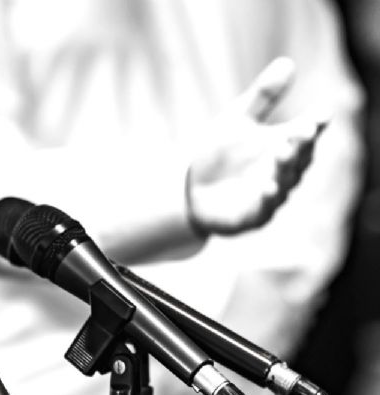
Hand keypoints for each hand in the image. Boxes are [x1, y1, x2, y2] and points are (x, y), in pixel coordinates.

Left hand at [186, 57, 324, 235]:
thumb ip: (263, 96)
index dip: (315, 125)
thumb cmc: (219, 154)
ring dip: (284, 168)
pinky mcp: (252, 218)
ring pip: (285, 183)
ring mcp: (270, 197)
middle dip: (300, 144)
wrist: (188, 191)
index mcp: (284, 146)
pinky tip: (268, 187)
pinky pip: (264, 210)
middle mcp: (283, 173)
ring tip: (281, 150)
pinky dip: (268, 199)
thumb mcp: (236, 120)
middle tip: (301, 129)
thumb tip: (288, 61)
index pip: (306, 134)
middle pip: (299, 158)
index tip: (321, 113)